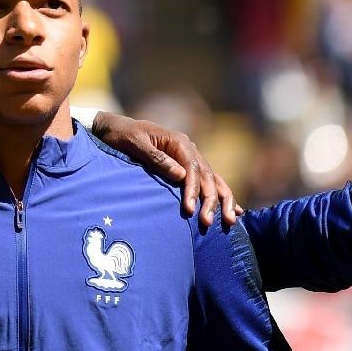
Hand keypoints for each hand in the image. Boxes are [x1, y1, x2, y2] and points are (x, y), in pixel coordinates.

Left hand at [89, 111, 240, 226]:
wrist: (115, 128)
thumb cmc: (123, 135)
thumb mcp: (135, 144)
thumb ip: (157, 159)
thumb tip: (181, 175)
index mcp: (178, 141)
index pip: (192, 168)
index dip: (193, 190)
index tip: (190, 210)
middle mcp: (189, 148)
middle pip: (206, 176)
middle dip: (211, 200)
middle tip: (207, 222)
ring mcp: (190, 158)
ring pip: (213, 180)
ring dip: (222, 200)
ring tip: (230, 220)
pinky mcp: (188, 167)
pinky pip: (208, 181)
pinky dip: (222, 195)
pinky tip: (235, 209)